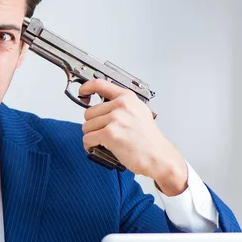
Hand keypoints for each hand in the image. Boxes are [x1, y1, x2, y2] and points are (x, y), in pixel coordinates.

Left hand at [80, 79, 187, 195]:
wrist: (158, 156)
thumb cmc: (149, 139)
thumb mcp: (139, 112)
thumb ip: (122, 106)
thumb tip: (104, 106)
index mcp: (127, 98)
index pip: (100, 84)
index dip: (86, 88)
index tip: (82, 92)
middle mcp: (121, 106)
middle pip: (89, 113)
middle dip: (93, 125)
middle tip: (104, 132)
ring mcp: (115, 119)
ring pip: (86, 127)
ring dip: (92, 136)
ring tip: (103, 141)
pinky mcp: (110, 134)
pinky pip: (87, 138)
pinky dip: (89, 145)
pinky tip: (97, 147)